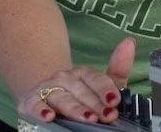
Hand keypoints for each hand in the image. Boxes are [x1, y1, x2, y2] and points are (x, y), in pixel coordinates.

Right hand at [19, 37, 134, 125]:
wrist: (45, 97)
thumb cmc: (79, 95)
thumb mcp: (100, 87)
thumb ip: (117, 70)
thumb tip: (129, 42)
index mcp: (83, 74)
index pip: (96, 79)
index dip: (106, 90)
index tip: (115, 101)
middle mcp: (65, 78)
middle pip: (81, 90)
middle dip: (95, 104)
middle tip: (106, 115)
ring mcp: (48, 88)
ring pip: (62, 97)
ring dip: (75, 108)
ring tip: (87, 118)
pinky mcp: (31, 101)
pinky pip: (34, 104)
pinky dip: (40, 110)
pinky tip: (48, 116)